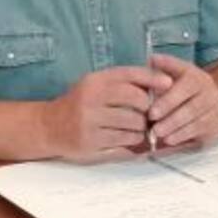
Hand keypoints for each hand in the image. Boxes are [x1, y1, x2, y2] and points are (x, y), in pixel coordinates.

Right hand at [43, 66, 171, 161]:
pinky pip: (126, 141)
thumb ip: (122, 82)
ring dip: (141, 127)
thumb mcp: (95, 85)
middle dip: (147, 108)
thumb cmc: (79, 104)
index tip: (169, 83)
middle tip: (146, 113)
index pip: (129, 75)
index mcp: (94, 81)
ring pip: (135, 124)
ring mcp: (91, 122)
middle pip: (137, 100)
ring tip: (134, 126)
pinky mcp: (92, 143)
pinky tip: (125, 137)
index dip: (152, 78)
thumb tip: (159, 83)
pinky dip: (132, 140)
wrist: (49, 127)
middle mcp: (91, 99)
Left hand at [147, 53, 217, 147]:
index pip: (184, 81)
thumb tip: (152, 59)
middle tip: (151, 116)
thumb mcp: (177, 74)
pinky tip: (168, 139)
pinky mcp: (213, 128)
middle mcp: (207, 92)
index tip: (151, 95)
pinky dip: (181, 137)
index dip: (168, 91)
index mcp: (195, 76)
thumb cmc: (184, 90)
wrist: (213, 107)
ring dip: (174, 126)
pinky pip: (197, 133)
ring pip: (194, 119)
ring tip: (156, 131)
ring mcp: (213, 110)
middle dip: (169, 110)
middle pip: (190, 103)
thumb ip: (164, 68)